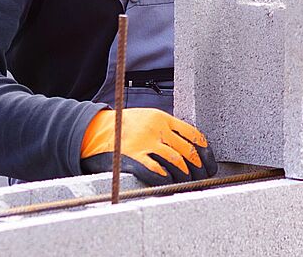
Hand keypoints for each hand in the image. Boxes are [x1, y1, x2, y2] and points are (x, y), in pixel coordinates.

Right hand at [79, 108, 217, 185]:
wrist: (93, 131)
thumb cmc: (123, 127)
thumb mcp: (147, 118)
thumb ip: (166, 129)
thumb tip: (190, 146)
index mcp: (162, 118)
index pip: (193, 135)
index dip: (205, 154)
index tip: (208, 165)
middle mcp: (156, 129)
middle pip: (187, 152)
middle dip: (198, 170)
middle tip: (201, 180)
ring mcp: (144, 144)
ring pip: (176, 163)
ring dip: (186, 177)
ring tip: (188, 185)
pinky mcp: (132, 158)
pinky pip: (157, 172)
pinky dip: (168, 181)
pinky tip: (171, 185)